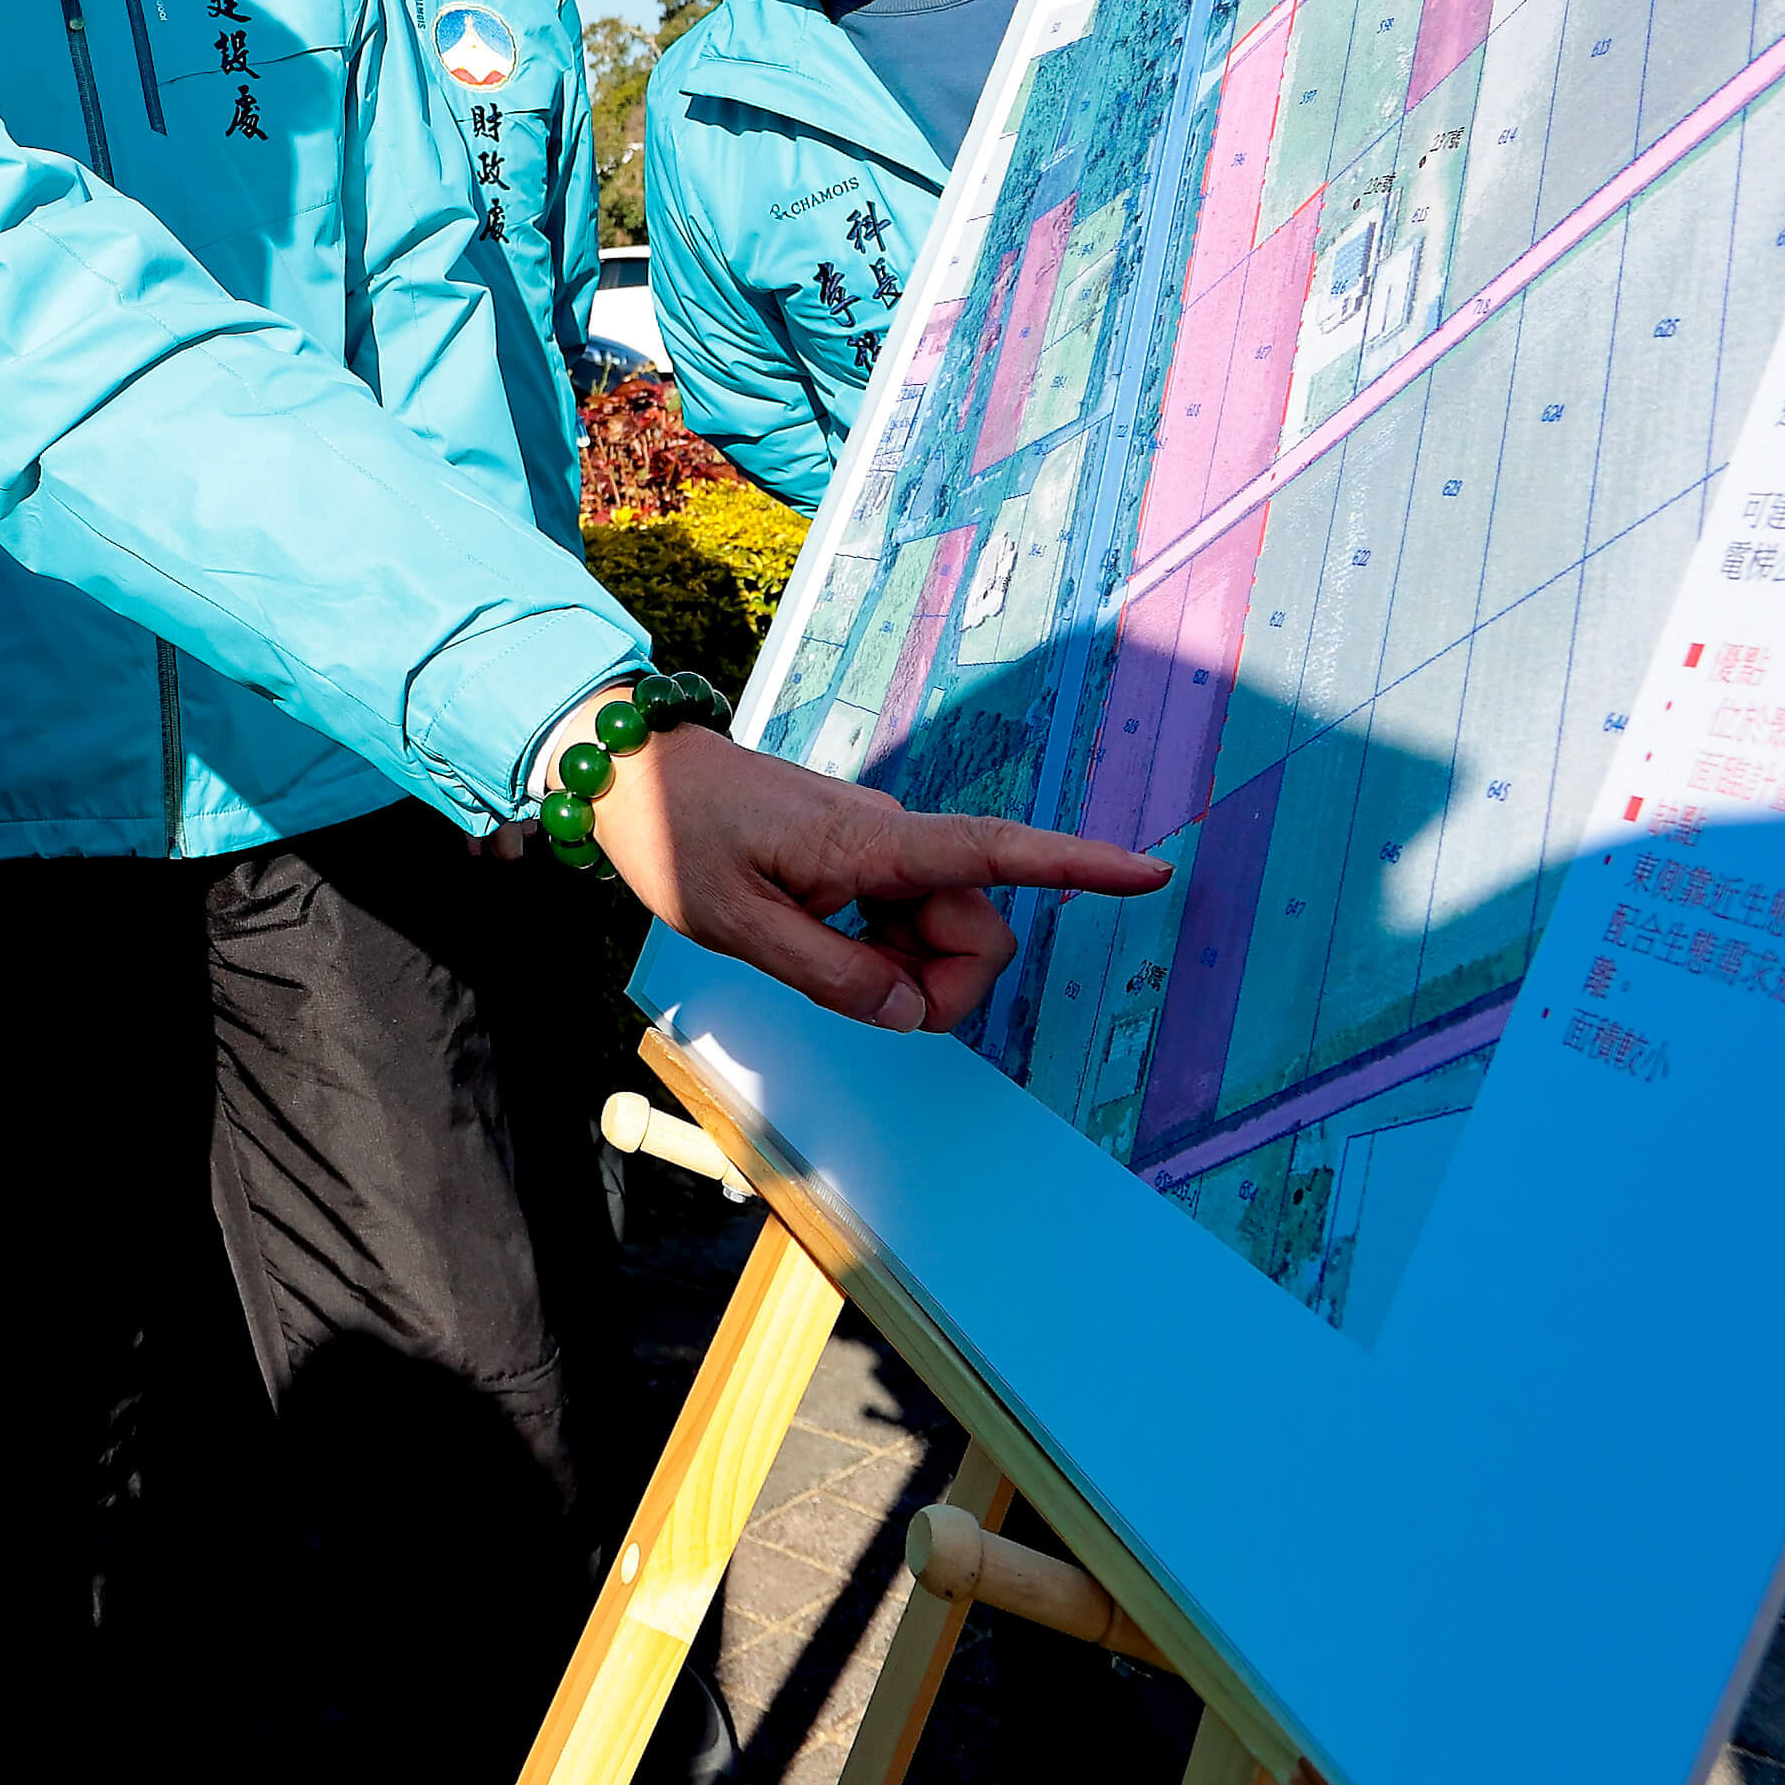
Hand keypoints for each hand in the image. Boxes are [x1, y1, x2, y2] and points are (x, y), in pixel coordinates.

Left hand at [590, 724, 1171, 1033]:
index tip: (1152, 871)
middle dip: (941, 985)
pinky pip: (905, 924)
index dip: (1078, 865)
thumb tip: (910, 1012)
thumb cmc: (677, 837)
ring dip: (903, 972)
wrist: (633, 772)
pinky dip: (882, 953)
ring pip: (942, 936)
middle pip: (975, 933)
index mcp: (871, 843)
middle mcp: (892, 839)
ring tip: (813, 951)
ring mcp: (880, 851)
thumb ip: (827, 974)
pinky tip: (822, 940)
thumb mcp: (735, 925)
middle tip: (849, 988)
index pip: (995, 852)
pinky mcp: (863, 861)